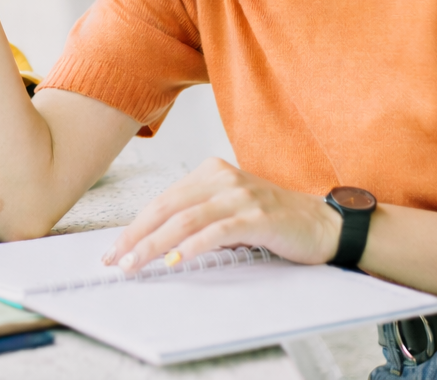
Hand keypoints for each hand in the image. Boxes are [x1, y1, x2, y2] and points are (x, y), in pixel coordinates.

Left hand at [102, 158, 344, 271]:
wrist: (322, 224)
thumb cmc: (272, 220)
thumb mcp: (228, 210)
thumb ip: (198, 216)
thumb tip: (154, 241)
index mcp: (211, 172)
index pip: (163, 200)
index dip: (136, 225)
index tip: (115, 248)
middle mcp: (222, 178)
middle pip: (167, 207)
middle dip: (136, 235)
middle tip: (115, 258)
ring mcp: (240, 196)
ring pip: (185, 219)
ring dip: (155, 244)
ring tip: (135, 264)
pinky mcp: (257, 216)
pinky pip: (216, 231)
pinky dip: (191, 246)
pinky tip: (174, 259)